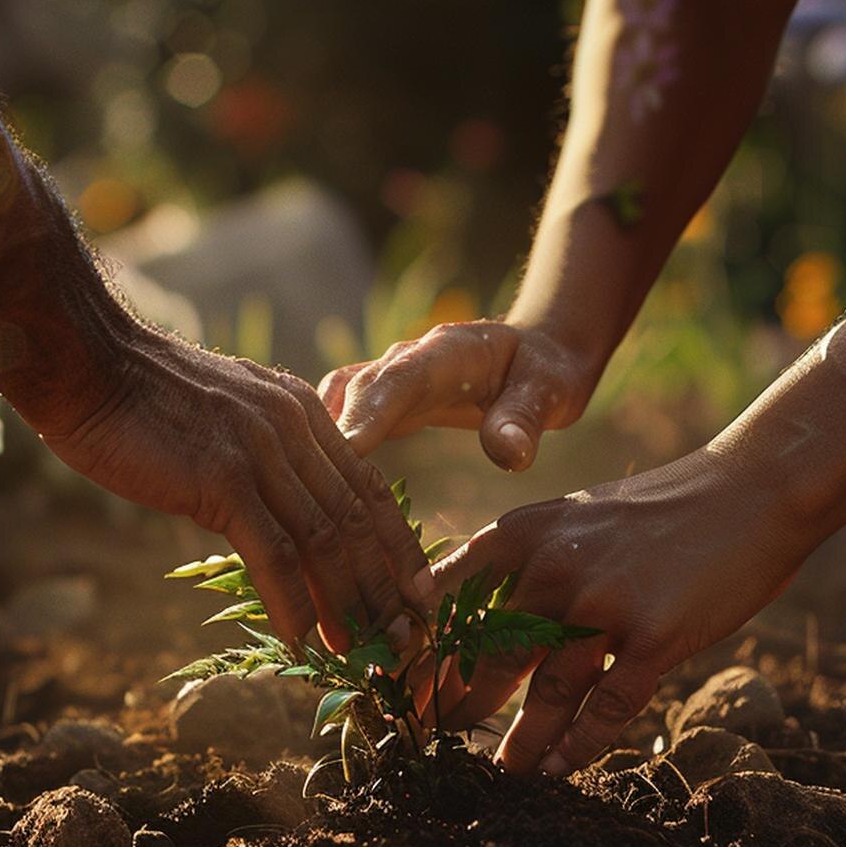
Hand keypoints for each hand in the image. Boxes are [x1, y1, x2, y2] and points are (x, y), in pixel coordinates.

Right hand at [46, 328, 431, 649]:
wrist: (87, 363)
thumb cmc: (140, 397)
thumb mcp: (223, 415)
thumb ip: (261, 451)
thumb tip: (276, 505)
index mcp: (299, 410)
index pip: (367, 484)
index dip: (397, 543)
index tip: (418, 590)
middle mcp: (293, 427)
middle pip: (356, 519)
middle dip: (384, 586)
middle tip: (400, 639)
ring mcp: (261, 451)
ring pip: (324, 541)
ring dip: (345, 604)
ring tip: (356, 651)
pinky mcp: (223, 478)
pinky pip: (274, 553)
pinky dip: (292, 604)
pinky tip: (300, 640)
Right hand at [318, 320, 605, 470]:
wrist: (538, 352)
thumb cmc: (546, 373)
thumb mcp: (550, 392)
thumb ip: (525, 420)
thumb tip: (508, 455)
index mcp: (443, 352)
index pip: (396, 380)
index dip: (365, 414)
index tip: (342, 451)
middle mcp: (405, 361)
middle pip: (355, 393)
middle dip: (330, 436)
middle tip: (306, 489)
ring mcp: (388, 380)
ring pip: (337, 405)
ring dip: (315, 443)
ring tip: (296, 494)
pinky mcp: (382, 402)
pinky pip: (342, 419)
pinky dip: (321, 447)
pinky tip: (306, 488)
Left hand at [426, 450, 814, 775]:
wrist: (751, 491)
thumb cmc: (659, 513)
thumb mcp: (574, 518)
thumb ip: (526, 564)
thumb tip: (475, 621)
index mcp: (524, 533)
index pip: (448, 599)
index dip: (419, 650)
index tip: (394, 690)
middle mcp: (553, 566)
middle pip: (487, 655)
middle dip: (456, 705)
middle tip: (433, 741)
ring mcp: (604, 603)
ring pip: (545, 692)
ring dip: (518, 742)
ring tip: (502, 773)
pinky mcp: (654, 636)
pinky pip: (606, 708)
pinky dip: (578, 746)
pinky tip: (560, 769)